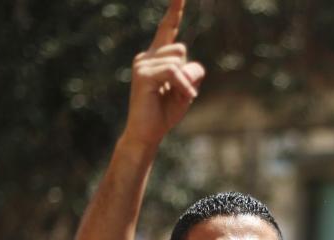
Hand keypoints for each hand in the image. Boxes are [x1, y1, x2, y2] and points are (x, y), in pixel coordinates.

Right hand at [120, 0, 205, 146]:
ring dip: (184, 81)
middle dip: (186, 72)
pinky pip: (173, 71)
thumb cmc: (164, 113)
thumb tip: (188, 64)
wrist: (146, 134)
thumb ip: (191, 74)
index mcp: (156, 58)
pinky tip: (182, 96)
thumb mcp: (186, 90)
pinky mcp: (143, 74)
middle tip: (177, 93)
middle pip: (181, 49)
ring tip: (175, 96)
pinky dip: (182, 84)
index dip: (174, 11)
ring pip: (178, 60)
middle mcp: (146, 57)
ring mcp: (142, 64)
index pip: (167, 29)